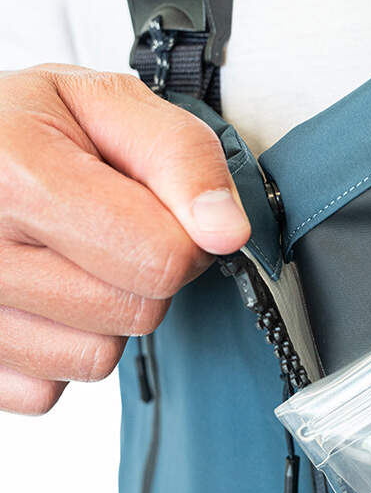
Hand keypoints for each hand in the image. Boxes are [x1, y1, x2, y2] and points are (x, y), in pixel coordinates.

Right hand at [0, 65, 249, 413]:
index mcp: (14, 177)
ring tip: (70, 257)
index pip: (162, 258)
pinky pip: (47, 388)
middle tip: (112, 229)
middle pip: (137, 313)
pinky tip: (40, 295)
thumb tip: (226, 232)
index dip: (186, 236)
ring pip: (95, 359)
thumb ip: (182, 157)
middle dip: (148, 272)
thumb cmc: (26, 124)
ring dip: (105, 313)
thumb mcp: (109, 104)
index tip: (164, 212)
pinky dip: (59, 347)